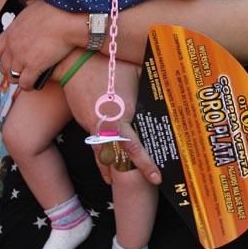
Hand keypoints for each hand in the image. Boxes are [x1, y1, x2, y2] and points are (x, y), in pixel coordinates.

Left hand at [0, 0, 75, 89]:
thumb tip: (30, 13)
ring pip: (12, 76)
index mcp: (11, 32)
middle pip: (4, 66)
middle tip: (18, 72)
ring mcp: (21, 58)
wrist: (66, 20)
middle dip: (10, 71)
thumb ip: (27, 15)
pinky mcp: (33, 67)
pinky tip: (34, 85)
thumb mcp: (33, 8)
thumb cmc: (56, 10)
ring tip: (25, 80)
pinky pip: (25, 83)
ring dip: (18, 79)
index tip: (9, 59)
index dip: (3, 57)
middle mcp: (12, 46)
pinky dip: (28, 86)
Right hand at [61, 57, 162, 186]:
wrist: (74, 63)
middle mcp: (107, 126)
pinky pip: (95, 145)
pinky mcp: (86, 122)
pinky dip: (100, 156)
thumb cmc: (108, 65)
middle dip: (127, 173)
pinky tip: (104, 164)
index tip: (156, 177)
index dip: (145, 164)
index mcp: (122, 116)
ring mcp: (94, 126)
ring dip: (109, 170)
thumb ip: (151, 82)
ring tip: (115, 183)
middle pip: (117, 158)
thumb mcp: (135, 71)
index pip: (134, 147)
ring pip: (102, 156)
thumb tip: (173, 83)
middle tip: (140, 185)